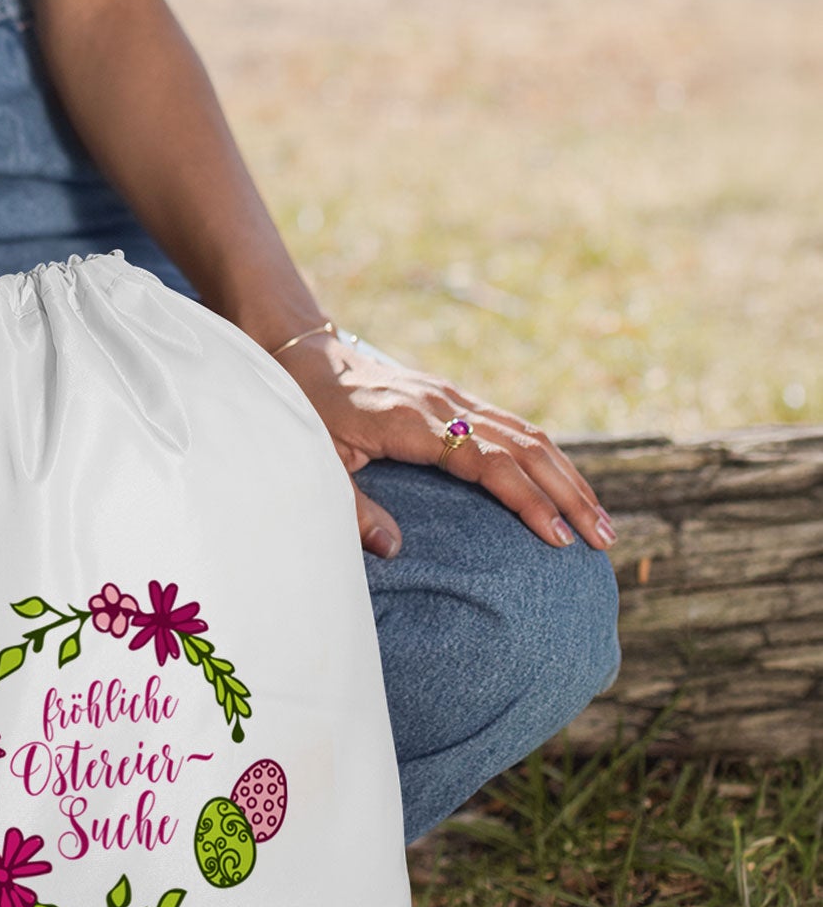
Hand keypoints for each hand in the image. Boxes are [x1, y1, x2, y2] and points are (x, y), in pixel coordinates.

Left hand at [274, 330, 614, 560]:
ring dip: (567, 475)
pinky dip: (546, 457)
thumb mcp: (316, 460)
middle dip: (568, 493)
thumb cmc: (305, 412)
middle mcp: (441, 404)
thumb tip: (395, 552)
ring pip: (525, 432)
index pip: (487, 462)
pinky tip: (565, 486)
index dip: (528, 500)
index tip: (560, 538)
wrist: (301, 354)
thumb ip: (350, 506)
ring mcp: (450, 397)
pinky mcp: (452, 398)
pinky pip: (510, 426)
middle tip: (604, 539)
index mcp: (411, 422)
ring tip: (602, 522)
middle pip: (522, 445)